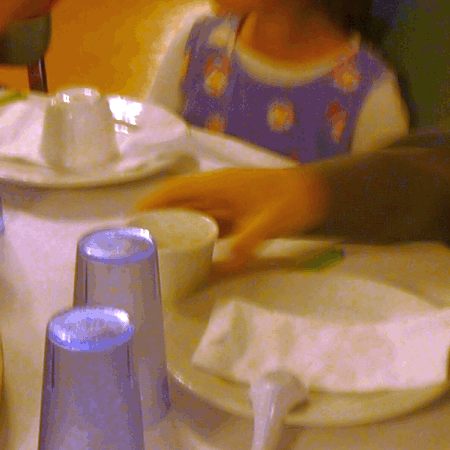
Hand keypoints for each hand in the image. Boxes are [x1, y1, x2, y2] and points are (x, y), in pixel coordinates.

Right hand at [136, 167, 330, 270]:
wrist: (318, 194)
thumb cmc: (293, 201)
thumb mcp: (271, 222)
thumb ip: (249, 241)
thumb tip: (226, 264)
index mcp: (219, 184)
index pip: (176, 189)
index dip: (152, 201)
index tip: (132, 217)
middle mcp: (218, 191)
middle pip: (179, 201)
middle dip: (156, 217)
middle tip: (136, 240)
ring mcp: (227, 202)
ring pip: (192, 212)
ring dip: (174, 226)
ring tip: (154, 248)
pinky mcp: (237, 214)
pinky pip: (208, 223)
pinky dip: (194, 233)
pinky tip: (187, 251)